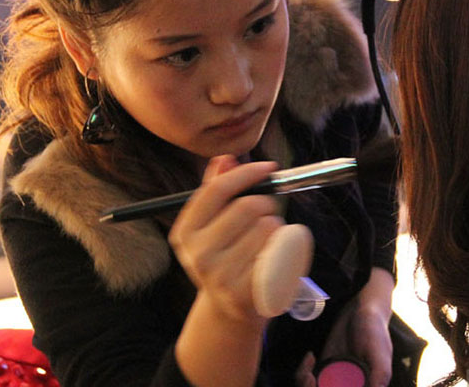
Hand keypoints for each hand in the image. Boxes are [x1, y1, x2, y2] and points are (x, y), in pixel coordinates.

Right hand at [169, 155, 282, 324]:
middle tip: (269, 213)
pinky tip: (273, 254)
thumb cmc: (226, 257)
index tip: (268, 167)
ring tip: (268, 240)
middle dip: (267, 203)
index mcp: (185, 232)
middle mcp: (197, 254)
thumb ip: (216, 190)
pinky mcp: (243, 292)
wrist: (228, 311)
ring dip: (277, 227)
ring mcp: (219, 275)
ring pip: (267, 227)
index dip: (247, 173)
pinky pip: (276, 251)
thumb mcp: (213, 225)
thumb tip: (224, 159)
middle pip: (248, 206)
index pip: (216, 190)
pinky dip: (282, 247)